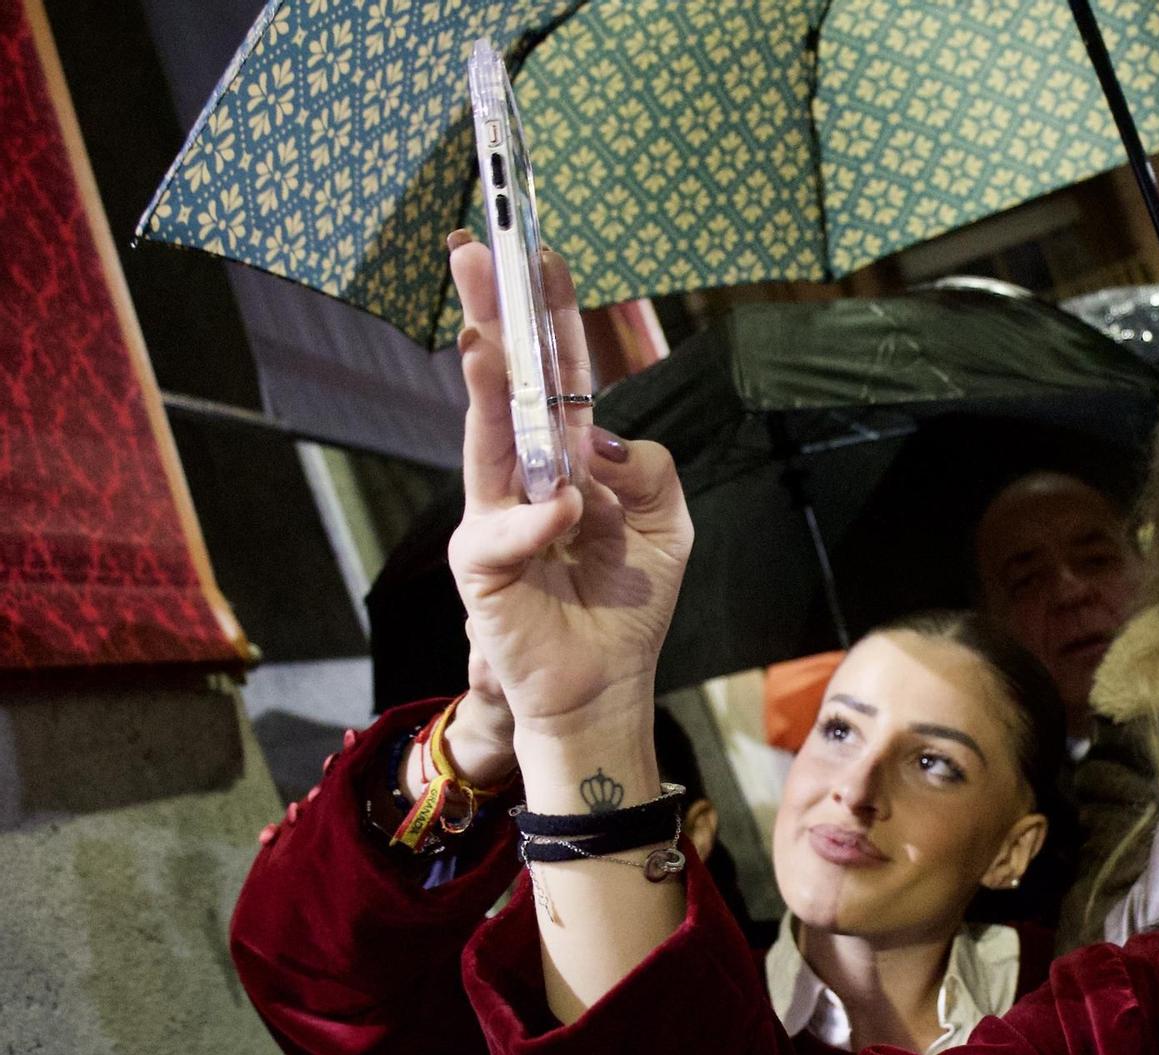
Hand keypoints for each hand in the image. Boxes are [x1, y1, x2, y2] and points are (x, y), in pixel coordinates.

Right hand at [445, 237, 691, 744]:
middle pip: (506, 385)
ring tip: (482, 342)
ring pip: (486, 440)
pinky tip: (569, 519)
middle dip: (491, 317)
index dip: (552, 318)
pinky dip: (539, 522)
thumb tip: (599, 440)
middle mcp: (525, 474)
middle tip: (475, 253)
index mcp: (572, 458)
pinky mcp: (481, 562)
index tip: (545, 258)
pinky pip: (506, 529)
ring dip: (486, 391)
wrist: (606, 682)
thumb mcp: (670, 526)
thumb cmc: (629, 601)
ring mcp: (496, 513)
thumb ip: (651, 473)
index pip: (560, 375)